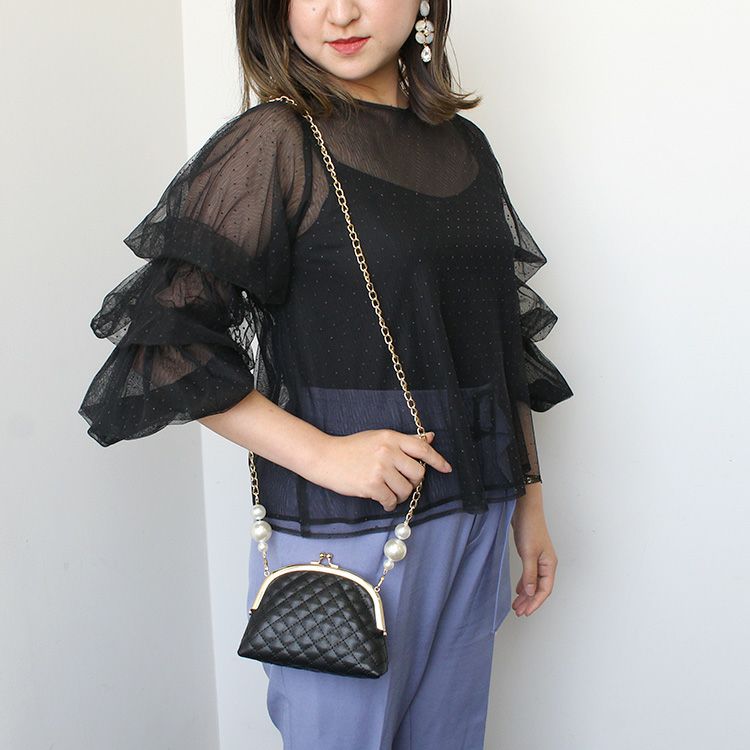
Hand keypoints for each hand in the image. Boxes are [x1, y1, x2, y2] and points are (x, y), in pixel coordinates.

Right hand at [315, 430, 452, 511]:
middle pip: (418, 473)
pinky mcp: (371, 485)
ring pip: (406, 490)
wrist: (325, 457)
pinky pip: (391, 500)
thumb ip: (405, 441)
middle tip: (400, 482)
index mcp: (391, 437)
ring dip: (400, 495)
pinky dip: (389, 503)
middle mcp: (388, 451)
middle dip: (412, 482)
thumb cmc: (352, 448)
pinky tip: (382, 499)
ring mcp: (380, 468)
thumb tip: (431, 438)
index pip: (422, 448)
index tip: (447, 468)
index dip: (438, 460)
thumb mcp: (379, 438)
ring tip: (388, 491)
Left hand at [510, 483, 557, 615]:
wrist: (525, 509)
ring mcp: (539, 559)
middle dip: (530, 602)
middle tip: (519, 612)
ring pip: (534, 583)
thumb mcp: (528, 553)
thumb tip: (530, 593)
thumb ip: (529, 574)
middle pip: (540, 589)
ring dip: (526, 595)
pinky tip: (518, 590)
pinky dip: (524, 584)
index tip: (526, 612)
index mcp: (550, 565)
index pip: (544, 590)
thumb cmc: (530, 528)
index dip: (535, 603)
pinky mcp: (531, 554)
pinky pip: (529, 575)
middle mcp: (546, 564)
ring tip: (517, 605)